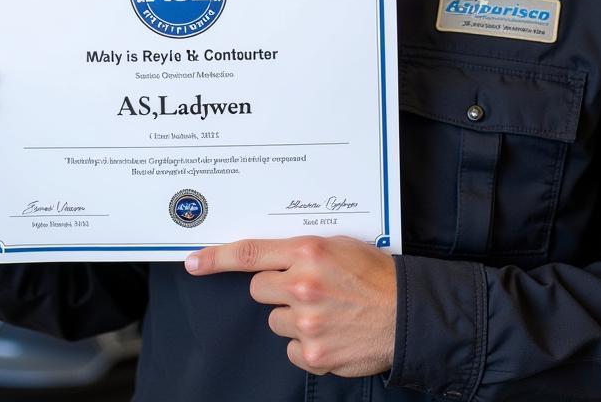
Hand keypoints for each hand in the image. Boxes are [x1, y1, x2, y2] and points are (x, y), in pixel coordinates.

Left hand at [185, 236, 395, 376]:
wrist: (407, 313)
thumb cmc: (375, 274)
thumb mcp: (338, 245)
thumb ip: (302, 250)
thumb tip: (269, 256)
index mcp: (308, 252)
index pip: (250, 253)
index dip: (216, 258)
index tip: (193, 262)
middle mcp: (302, 285)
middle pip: (259, 289)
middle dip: (275, 288)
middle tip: (304, 288)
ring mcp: (306, 323)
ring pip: (275, 320)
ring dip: (292, 316)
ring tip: (326, 311)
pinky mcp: (313, 355)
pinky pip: (290, 348)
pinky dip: (305, 343)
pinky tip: (330, 332)